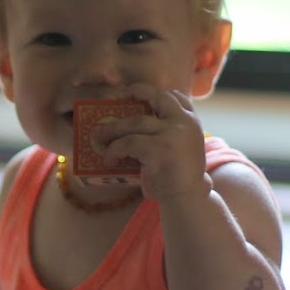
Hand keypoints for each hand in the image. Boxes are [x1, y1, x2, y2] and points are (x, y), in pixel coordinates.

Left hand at [93, 85, 210, 202]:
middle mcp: (184, 122)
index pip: (176, 97)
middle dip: (133, 92)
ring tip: (97, 136)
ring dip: (112, 128)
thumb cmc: (178, 177)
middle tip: (113, 98)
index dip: (155, 93)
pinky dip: (114, 150)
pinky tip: (108, 159)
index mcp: (191, 121)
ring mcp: (173, 134)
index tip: (135, 93)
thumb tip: (128, 125)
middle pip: (155, 96)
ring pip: (135, 122)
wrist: (187, 198)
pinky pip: (129, 143)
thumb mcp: (179, 148)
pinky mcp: (160, 149)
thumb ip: (166, 133)